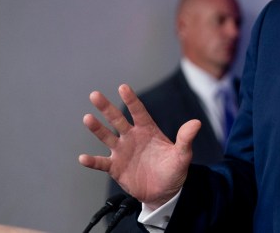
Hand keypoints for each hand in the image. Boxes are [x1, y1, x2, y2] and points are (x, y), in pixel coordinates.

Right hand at [78, 84, 200, 208]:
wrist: (164, 191)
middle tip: (95, 95)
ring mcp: (122, 152)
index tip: (123, 87)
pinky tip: (82, 158)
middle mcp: (132, 137)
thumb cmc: (174, 170)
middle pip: (117, 120)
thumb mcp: (182, 155)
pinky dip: (92, 161)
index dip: (131, 100)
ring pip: (107, 137)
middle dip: (107, 108)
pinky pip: (101, 163)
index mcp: (148, 130)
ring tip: (87, 118)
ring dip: (97, 129)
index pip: (139, 112)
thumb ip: (186, 139)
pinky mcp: (116, 167)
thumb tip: (197, 123)